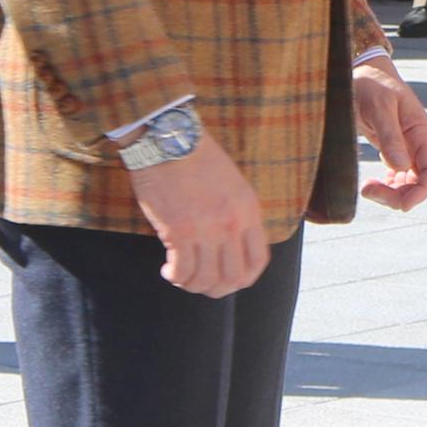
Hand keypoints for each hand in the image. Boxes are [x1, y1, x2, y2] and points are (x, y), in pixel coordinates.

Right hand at [132, 131, 272, 296]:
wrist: (170, 138)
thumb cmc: (196, 158)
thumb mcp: (232, 185)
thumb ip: (236, 215)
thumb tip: (229, 247)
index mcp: (249, 211)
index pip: (258, 261)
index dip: (244, 279)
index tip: (228, 279)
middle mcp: (232, 224)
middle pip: (233, 278)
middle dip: (217, 289)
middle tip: (200, 283)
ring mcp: (206, 229)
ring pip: (205, 279)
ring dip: (192, 285)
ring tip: (180, 277)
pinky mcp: (178, 230)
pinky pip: (182, 270)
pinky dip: (175, 276)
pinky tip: (168, 269)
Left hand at [353, 58, 426, 212]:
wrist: (360, 73)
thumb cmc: (371, 85)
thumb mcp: (379, 106)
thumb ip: (389, 136)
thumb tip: (399, 167)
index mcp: (421, 131)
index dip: (421, 191)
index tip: (402, 205)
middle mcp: (417, 142)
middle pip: (420, 181)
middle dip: (399, 194)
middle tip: (369, 191)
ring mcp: (406, 148)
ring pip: (408, 182)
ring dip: (391, 193)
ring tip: (367, 188)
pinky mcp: (393, 150)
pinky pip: (398, 176)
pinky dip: (388, 186)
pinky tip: (372, 184)